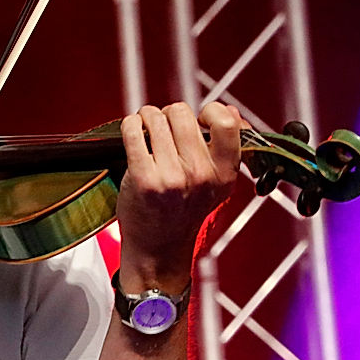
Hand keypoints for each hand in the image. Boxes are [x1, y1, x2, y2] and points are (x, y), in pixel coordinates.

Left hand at [115, 102, 242, 291]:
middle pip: (181, 112)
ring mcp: (172, 177)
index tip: (198, 123)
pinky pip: (133, 130)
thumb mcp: (216, 185)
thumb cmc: (183, 211)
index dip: (209, 113)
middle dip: (169, 114)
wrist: (158, 249)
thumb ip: (226, 148)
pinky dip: (131, 125)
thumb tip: (228, 110)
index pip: (226, 122)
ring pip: (155, 117)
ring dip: (147, 119)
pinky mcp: (143, 179)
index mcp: (224, 173)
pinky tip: (133, 133)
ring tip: (146, 133)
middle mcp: (201, 175)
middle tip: (164, 130)